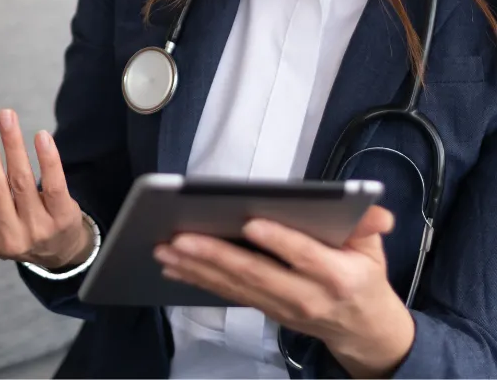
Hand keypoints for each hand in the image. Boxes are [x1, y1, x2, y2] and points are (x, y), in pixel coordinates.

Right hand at [0, 109, 91, 269]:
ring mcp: (39, 228)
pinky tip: (41, 136)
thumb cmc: (5, 229)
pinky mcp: (64, 217)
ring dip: (13, 145)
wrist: (56, 250)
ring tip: (5, 115)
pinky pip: (55, 185)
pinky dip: (48, 160)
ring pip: (23, 180)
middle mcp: (10, 237)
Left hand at [153, 206, 414, 377]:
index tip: (250, 222)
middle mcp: (306, 297)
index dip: (278, 241)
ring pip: (235, 286)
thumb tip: (378, 213)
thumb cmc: (364, 278)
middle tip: (181, 236)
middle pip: (257, 274)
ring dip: (196, 268)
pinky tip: (173, 266)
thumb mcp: (372, 249)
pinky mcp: (265, 310)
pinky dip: (198, 280)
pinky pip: (228, 294)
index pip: (304, 257)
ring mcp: (282, 308)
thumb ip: (367, 226)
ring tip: (165, 248)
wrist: (365, 331)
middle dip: (215, 254)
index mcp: (337, 277)